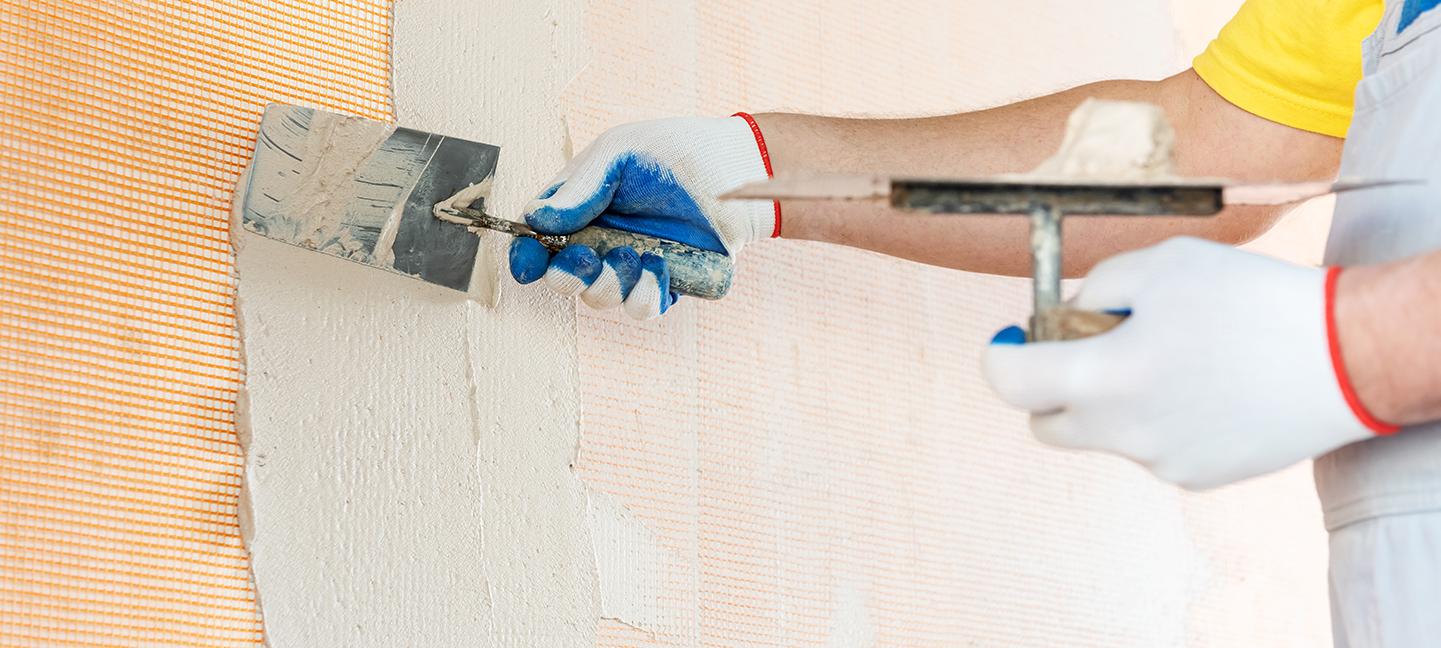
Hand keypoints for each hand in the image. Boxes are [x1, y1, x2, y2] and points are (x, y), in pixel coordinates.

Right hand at [510, 115, 777, 318]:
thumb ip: (579, 187)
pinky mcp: (664, 283)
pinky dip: (644, 293)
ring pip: (599, 298)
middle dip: (568, 276)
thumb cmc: (677, 152)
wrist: (738, 170)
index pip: (538, 237)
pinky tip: (659, 266)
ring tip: (637, 253)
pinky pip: (642, 308)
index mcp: (578, 205)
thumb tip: (537, 220)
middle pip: (563, 278)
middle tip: (589, 258)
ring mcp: (631, 264)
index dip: (528, 255)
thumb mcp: (620, 153)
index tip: (531, 263)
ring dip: (611, 282)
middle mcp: (600, 239)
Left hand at [982, 237, 1391, 489]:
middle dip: (1049, 387)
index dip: (1000, 357)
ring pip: (1104, 434)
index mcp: (1102, 378)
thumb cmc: (1249, 300)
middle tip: (1081, 348)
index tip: (1010, 340)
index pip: (1009, 384)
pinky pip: (1151, 447)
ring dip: (1111, 400)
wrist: (1343, 356)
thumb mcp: (1160, 265)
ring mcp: (1158, 461)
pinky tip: (1204, 385)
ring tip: (1168, 357)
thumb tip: (1067, 314)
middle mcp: (1122, 432)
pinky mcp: (1195, 476)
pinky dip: (1157, 419)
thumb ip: (1095, 288)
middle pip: (1046, 423)